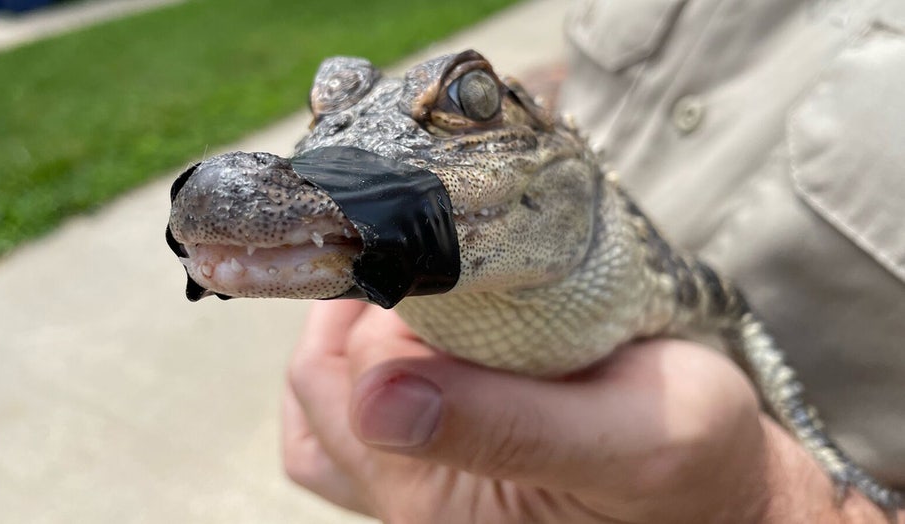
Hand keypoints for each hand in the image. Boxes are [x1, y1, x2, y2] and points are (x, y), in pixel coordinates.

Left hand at [282, 301, 893, 522]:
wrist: (722, 500)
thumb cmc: (697, 470)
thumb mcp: (635, 438)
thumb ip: (510, 424)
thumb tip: (375, 396)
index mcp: (436, 507)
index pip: (351, 377)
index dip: (392, 299)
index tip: (446, 245)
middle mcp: (405, 506)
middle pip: (319, 385)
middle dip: (366, 307)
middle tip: (430, 259)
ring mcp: (409, 493)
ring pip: (318, 410)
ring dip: (349, 337)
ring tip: (415, 292)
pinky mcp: (426, 478)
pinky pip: (342, 431)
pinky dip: (358, 371)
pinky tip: (411, 337)